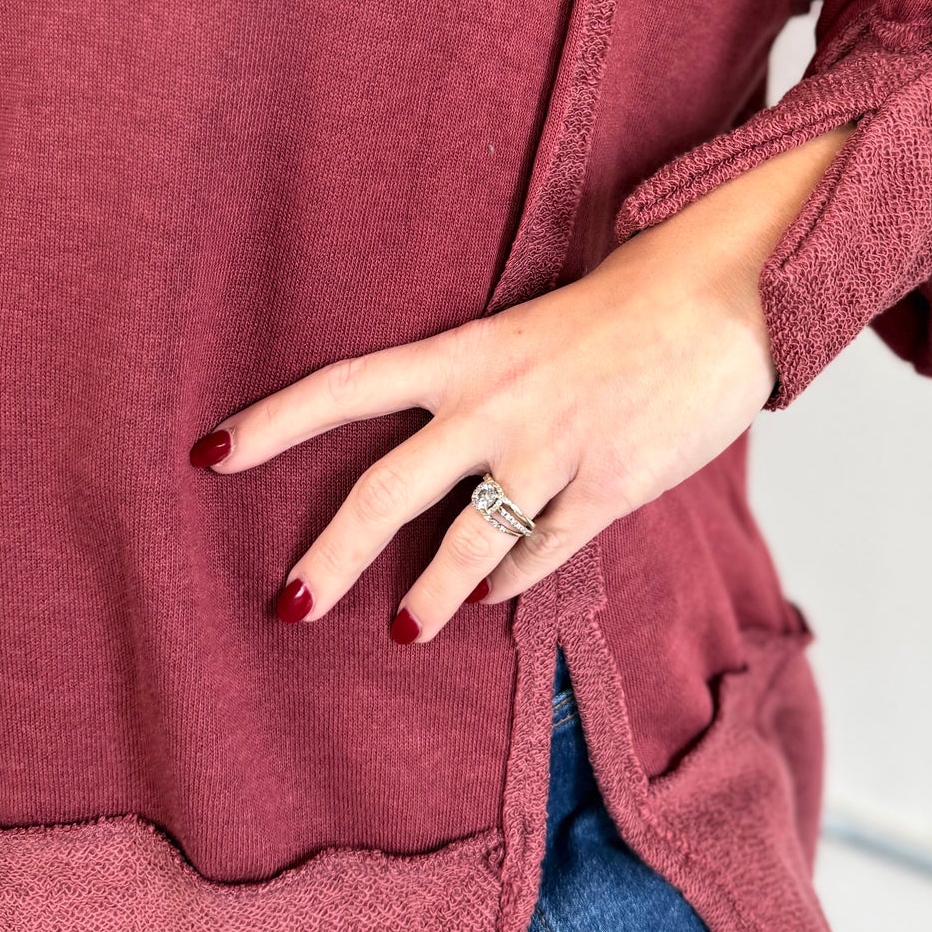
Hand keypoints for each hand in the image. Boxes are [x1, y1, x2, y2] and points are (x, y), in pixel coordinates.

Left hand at [189, 128, 850, 644]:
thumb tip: (442, 477)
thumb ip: (476, 393)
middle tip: (287, 606)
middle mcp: (495, 404)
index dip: (272, 423)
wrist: (724, 296)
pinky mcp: (608, 489)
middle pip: (385, 491)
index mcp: (467, 352)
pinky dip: (510, 584)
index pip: (345, 386)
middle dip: (330, 557)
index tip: (206, 455)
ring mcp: (551, 451)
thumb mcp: (528, 332)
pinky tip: (493, 599)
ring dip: (428, 600)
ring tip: (399, 634)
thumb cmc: (623, 308)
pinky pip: (541, 556)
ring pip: (465, 548)